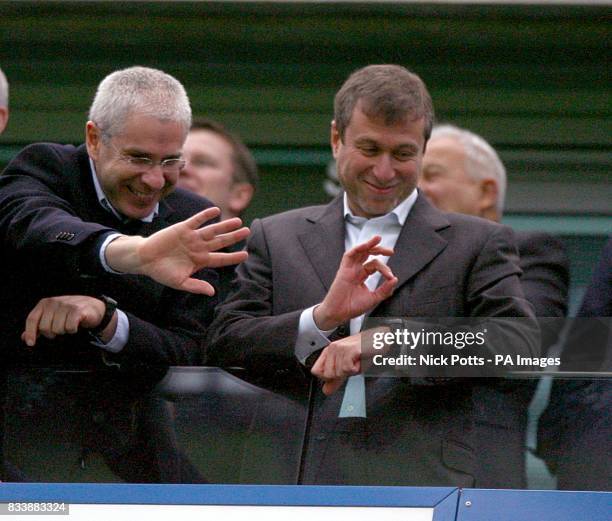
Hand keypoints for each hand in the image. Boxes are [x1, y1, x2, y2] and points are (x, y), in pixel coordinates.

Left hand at [21, 295, 114, 346]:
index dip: (30, 332)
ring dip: (64, 331)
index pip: (32, 319)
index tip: (31, 343)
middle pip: (44, 327)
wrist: (92, 307)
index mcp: (45, 303)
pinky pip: (70, 327)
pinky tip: (75, 326)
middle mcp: (54, 302)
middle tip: (59, 330)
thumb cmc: (70, 313)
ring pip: (57, 329)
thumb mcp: (52, 317)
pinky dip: (72, 330)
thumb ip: (38, 326)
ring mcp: (66, 305)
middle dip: (51, 333)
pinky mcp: (77, 310)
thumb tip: (24, 337)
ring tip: (68, 326)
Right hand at [106, 206, 249, 294]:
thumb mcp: (180, 283)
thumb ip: (196, 286)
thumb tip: (213, 292)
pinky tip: (216, 211)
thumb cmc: (162, 272)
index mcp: (200, 261)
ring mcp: (192, 237)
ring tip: (238, 221)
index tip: (246, 254)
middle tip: (248, 231)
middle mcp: (199, 247)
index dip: (233, 257)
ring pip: (212, 230)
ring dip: (225, 226)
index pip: (221, 258)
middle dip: (234, 237)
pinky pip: (197, 220)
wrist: (144, 259)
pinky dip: (206, 215)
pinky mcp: (182, 228)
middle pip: (221, 242)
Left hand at [311, 328, 387, 394]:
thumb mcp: (348, 367)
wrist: (379, 339)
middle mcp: (332, 348)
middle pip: (328, 375)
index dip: (327, 378)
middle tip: (351, 365)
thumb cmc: (365, 351)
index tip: (339, 373)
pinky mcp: (349, 350)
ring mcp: (340, 348)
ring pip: (339, 373)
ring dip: (352, 371)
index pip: (316, 371)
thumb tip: (325, 390)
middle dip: (342, 374)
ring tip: (357, 361)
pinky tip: (360, 360)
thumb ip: (335, 379)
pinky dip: (357, 368)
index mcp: (329, 351)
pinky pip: (348, 369)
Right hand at [313, 235, 396, 329]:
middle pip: (367, 255)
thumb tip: (395, 279)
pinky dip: (358, 248)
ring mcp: (349, 269)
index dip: (385, 269)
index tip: (390, 277)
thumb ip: (385, 289)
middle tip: (390, 251)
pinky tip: (366, 245)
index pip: (375, 266)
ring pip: (359, 252)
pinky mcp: (343, 270)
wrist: (339, 314)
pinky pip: (350, 255)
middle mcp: (356, 271)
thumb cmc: (352, 307)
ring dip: (369, 244)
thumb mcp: (374, 298)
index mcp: (362, 276)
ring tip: (378, 239)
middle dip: (379, 250)